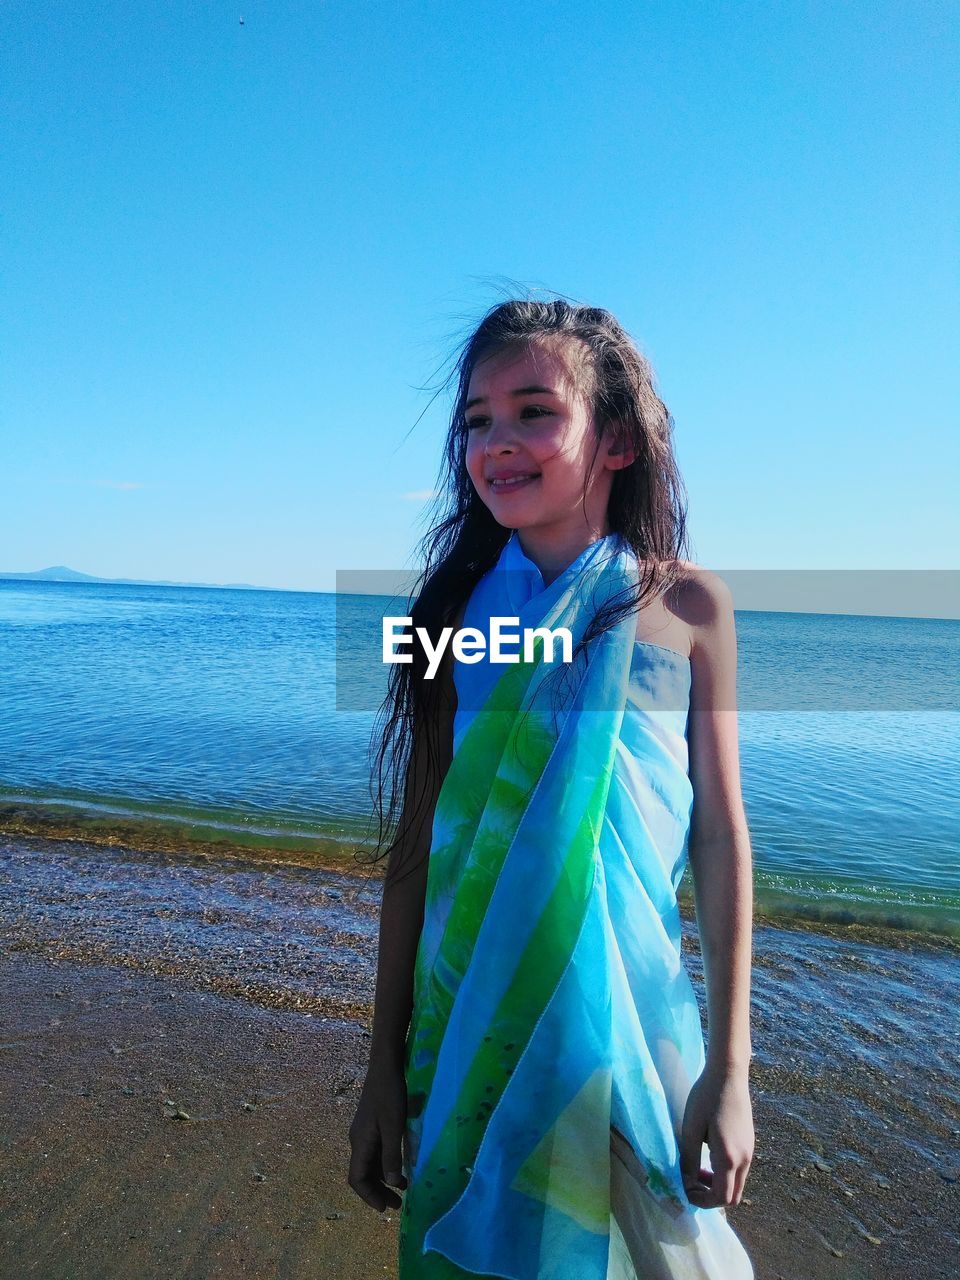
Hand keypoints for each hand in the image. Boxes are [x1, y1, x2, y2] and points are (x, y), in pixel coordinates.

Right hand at [347, 1060, 408, 1212]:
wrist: (385, 1067)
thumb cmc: (390, 1095)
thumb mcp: (393, 1126)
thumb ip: (391, 1154)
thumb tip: (390, 1182)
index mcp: (360, 1143)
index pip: (357, 1178)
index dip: (369, 1196)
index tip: (385, 1208)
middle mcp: (358, 1141)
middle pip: (362, 1174)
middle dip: (378, 1192)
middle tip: (397, 1205)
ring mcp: (364, 1134)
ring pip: (369, 1165)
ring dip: (383, 1180)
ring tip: (402, 1191)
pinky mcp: (372, 1127)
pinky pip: (375, 1154)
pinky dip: (385, 1166)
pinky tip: (400, 1168)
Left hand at [679, 1063, 753, 1208]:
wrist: (728, 1073)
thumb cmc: (706, 1097)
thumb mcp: (691, 1128)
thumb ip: (689, 1159)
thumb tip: (684, 1181)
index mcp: (729, 1158)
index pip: (721, 1198)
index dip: (701, 1200)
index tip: (684, 1187)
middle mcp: (744, 1159)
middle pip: (732, 1196)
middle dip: (710, 1197)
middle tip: (690, 1182)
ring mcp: (749, 1151)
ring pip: (737, 1183)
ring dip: (717, 1184)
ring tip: (696, 1169)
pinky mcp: (749, 1143)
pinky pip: (739, 1170)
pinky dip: (724, 1173)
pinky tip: (707, 1155)